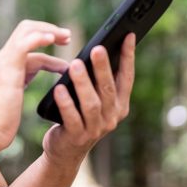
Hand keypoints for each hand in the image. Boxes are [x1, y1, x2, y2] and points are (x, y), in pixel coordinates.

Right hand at [0, 20, 70, 155]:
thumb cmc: (2, 120)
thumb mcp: (15, 92)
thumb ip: (23, 79)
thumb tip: (36, 75)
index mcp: (7, 63)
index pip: (28, 41)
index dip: (47, 40)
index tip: (65, 44)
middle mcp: (4, 57)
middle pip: (26, 28)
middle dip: (49, 28)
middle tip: (67, 36)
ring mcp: (5, 61)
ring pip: (26, 30)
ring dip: (48, 30)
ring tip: (66, 37)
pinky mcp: (8, 68)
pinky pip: (24, 45)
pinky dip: (39, 38)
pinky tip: (51, 39)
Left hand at [42, 33, 135, 162]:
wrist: (65, 151)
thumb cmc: (79, 115)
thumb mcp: (94, 98)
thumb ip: (98, 80)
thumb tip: (99, 49)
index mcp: (120, 104)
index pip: (127, 77)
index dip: (128, 56)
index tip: (128, 35)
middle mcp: (112, 117)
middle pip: (108, 88)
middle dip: (103, 68)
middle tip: (96, 48)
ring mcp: (96, 129)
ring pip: (92, 103)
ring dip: (83, 83)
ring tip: (74, 65)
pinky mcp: (78, 137)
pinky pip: (72, 118)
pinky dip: (66, 103)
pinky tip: (58, 89)